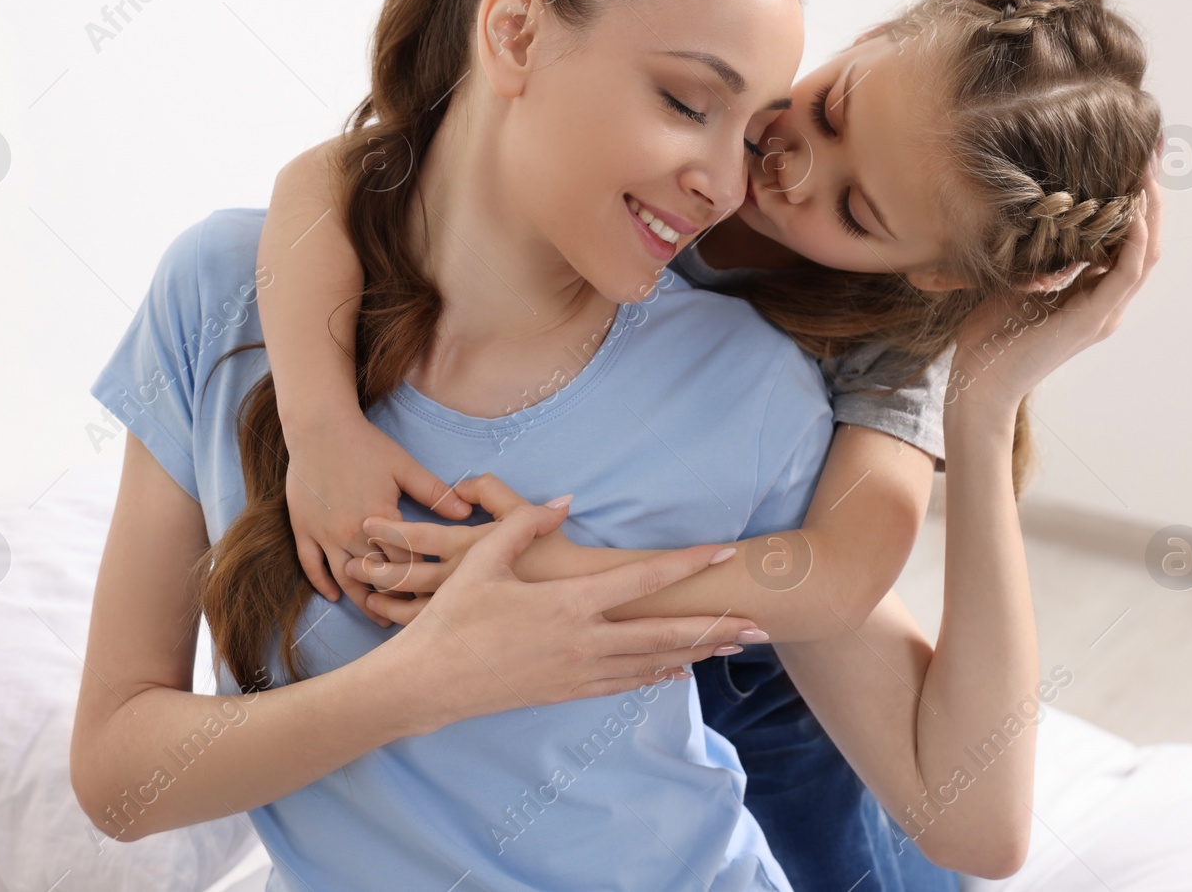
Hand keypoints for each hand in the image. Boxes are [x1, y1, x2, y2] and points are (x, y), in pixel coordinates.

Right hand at [284, 413, 471, 627]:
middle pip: (376, 576)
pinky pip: (311, 565)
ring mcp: (323, 534)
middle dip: (397, 599)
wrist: (318, 428)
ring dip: (363, 601)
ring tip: (381, 619)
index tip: (440, 597)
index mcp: (379, 519)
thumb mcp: (404, 466)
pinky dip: (323, 584)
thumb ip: (435, 493)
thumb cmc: (366, 445)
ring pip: (345, 578)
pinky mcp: (303, 530)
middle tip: (417, 620)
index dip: (423, 580)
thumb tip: (467, 514)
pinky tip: (335, 596)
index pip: (405, 561)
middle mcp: (350, 533)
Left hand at [349, 474, 560, 615]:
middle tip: (351, 562)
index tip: (366, 523)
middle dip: (374, 567)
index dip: (389, 528)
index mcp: (470, 546)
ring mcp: (465, 608)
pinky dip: (407, 624)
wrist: (579, 595)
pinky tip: (394, 621)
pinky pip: (430, 630)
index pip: (418, 536)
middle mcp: (461, 579)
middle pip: (406, 574)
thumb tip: (458, 485)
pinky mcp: (471, 629)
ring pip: (412, 607)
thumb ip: (488, 489)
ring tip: (366, 595)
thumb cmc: (551, 550)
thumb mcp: (520, 509)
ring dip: (384, 600)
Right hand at [382, 501, 761, 728]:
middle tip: (762, 623)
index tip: (726, 551)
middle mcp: (586, 642)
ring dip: (697, 653)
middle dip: (718, 627)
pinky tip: (678, 671)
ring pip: (654, 663)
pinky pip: (626, 682)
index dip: (689, 564)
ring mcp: (580, 672)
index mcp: (570, 604)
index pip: (644, 580)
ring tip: (734, 645)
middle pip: (667, 634)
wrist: (429, 683)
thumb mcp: (485, 560)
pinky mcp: (568, 692)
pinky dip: (657, 674)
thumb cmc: (454, 617)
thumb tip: (566, 499)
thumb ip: (526, 522)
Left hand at [946, 152, 1163, 416]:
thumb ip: (1039, 258)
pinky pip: (1126, 273)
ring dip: (1150, 210)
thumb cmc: (989, 337)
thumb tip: (1037, 218)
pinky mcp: (1094, 320)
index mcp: (1092, 295)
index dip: (1134, 204)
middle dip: (1151, 197)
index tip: (1131, 163)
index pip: (1127, 242)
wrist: (979, 383)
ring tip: (1148, 170)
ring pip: (1145, 253)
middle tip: (1150, 154)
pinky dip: (1134, 239)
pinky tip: (1133, 209)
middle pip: (1146, 242)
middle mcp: (1108, 303)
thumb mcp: (1018, 283)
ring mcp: (1105, 313)